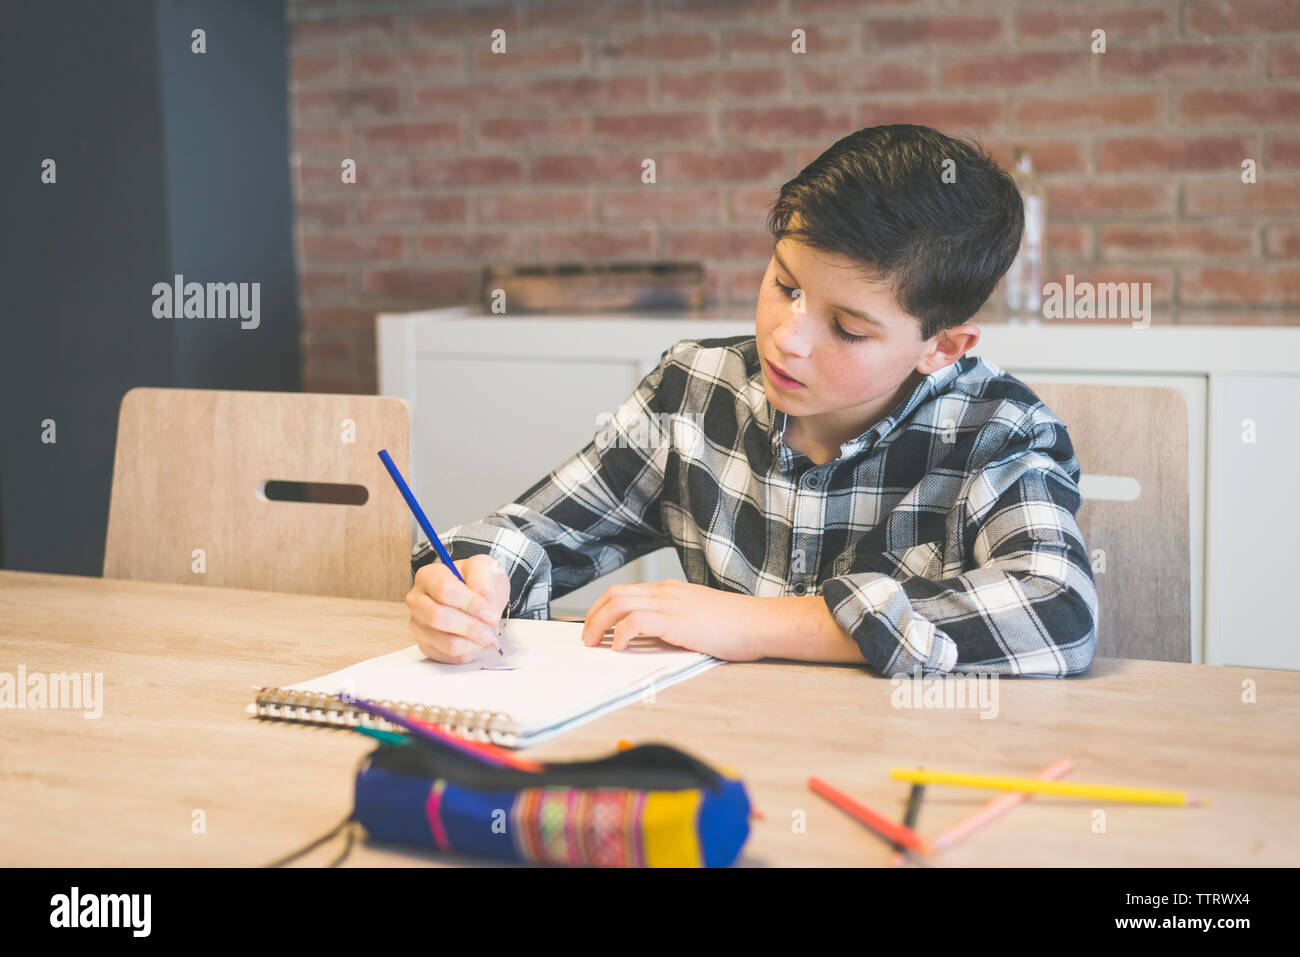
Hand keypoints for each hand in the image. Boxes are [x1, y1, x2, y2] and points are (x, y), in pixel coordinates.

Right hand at [406, 554, 508, 663]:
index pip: (445, 590)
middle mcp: (417, 601)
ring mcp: (419, 625)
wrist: (478, 596)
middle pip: (438, 617)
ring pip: (446, 642)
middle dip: (471, 626)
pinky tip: (477, 640)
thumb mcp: (486, 569)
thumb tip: (486, 609)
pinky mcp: (426, 645)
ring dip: (474, 641)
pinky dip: (470, 651)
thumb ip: (485, 584)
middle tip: (492, 627)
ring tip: (487, 634)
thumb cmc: (478, 581)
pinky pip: (450, 656)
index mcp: (428, 576)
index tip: (490, 612)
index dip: (471, 603)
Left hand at [579, 580, 763, 660]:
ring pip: (618, 604)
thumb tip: (650, 641)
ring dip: (599, 624)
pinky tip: (618, 649)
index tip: (595, 628)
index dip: (603, 609)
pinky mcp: (675, 620)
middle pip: (614, 594)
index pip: (625, 592)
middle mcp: (665, 592)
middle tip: (586, 638)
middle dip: (593, 616)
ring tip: (593, 644)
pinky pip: (635, 621)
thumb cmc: (737, 626)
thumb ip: (674, 624)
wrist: (760, 623)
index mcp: (670, 591)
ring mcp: (670, 603)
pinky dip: (620, 635)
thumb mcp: (698, 619)